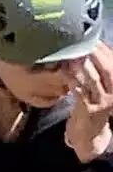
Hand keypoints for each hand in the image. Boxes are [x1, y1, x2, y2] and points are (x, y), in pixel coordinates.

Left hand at [63, 45, 112, 164]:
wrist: (89, 135)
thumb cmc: (91, 105)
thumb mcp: (99, 88)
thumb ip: (97, 70)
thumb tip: (89, 44)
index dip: (101, 49)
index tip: (88, 36)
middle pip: (107, 69)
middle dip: (93, 54)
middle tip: (78, 42)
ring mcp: (104, 103)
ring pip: (93, 79)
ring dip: (81, 65)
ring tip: (69, 54)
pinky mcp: (90, 110)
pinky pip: (81, 92)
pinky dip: (73, 81)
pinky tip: (64, 72)